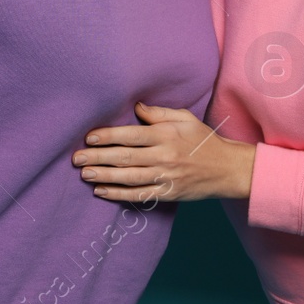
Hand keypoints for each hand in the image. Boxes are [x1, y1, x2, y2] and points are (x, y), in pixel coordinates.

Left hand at [73, 102, 255, 202]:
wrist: (227, 169)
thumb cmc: (204, 140)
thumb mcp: (185, 119)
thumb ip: (159, 113)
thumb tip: (136, 107)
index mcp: (166, 135)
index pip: (131, 135)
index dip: (108, 136)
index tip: (89, 138)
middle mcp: (164, 156)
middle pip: (125, 157)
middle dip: (98, 157)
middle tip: (76, 158)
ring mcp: (166, 177)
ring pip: (129, 178)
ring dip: (104, 176)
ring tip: (84, 173)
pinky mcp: (168, 194)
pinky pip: (139, 196)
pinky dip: (119, 195)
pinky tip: (102, 191)